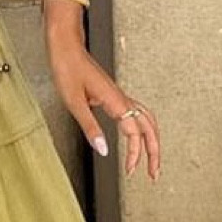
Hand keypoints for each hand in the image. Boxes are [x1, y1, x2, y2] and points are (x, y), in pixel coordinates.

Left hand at [47, 39, 160, 180]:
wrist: (66, 48)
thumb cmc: (68, 69)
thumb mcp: (74, 103)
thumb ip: (91, 127)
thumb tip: (103, 150)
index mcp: (116, 101)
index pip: (134, 134)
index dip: (134, 154)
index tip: (129, 170)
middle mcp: (122, 98)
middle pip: (149, 128)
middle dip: (154, 152)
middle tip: (154, 173)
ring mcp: (119, 96)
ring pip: (146, 119)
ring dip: (152, 140)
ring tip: (151, 159)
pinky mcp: (114, 94)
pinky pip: (137, 113)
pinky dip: (142, 128)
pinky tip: (136, 136)